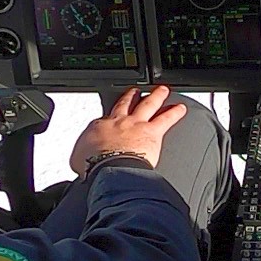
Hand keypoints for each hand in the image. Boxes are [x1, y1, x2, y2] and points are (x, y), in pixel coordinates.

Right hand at [70, 86, 186, 173]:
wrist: (109, 169)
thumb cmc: (93, 166)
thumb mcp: (79, 160)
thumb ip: (83, 157)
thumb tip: (82, 163)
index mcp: (98, 128)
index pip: (104, 119)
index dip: (108, 119)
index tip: (110, 120)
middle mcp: (119, 121)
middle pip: (126, 104)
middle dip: (131, 96)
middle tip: (135, 91)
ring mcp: (137, 124)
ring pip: (148, 105)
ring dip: (156, 96)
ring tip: (162, 91)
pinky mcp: (153, 132)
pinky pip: (166, 119)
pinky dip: (174, 112)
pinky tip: (181, 109)